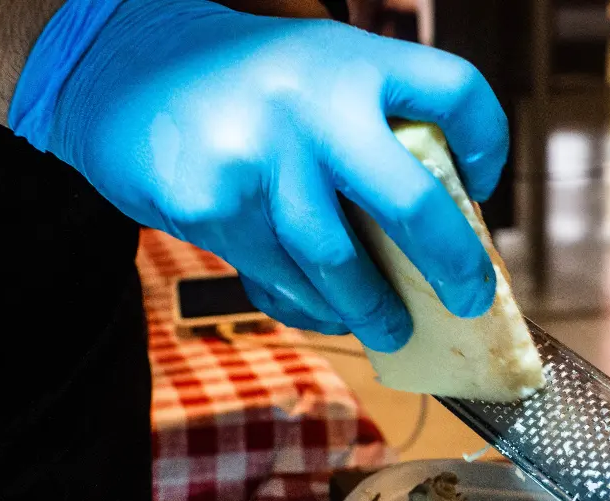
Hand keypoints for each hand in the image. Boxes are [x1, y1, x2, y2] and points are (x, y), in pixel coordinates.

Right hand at [10, 0, 505, 351]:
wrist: (120, 68)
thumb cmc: (248, 86)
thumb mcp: (322, 73)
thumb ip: (376, 129)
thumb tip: (439, 229)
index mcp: (354, 62)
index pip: (455, 93)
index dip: (488, 144)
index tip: (482, 188)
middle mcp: (312, 104)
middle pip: (411, 205)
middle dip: (451, 267)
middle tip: (469, 300)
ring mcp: (259, 156)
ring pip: (338, 265)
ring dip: (372, 309)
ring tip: (391, 327)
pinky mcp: (212, 205)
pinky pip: (278, 280)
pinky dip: (308, 307)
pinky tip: (324, 313)